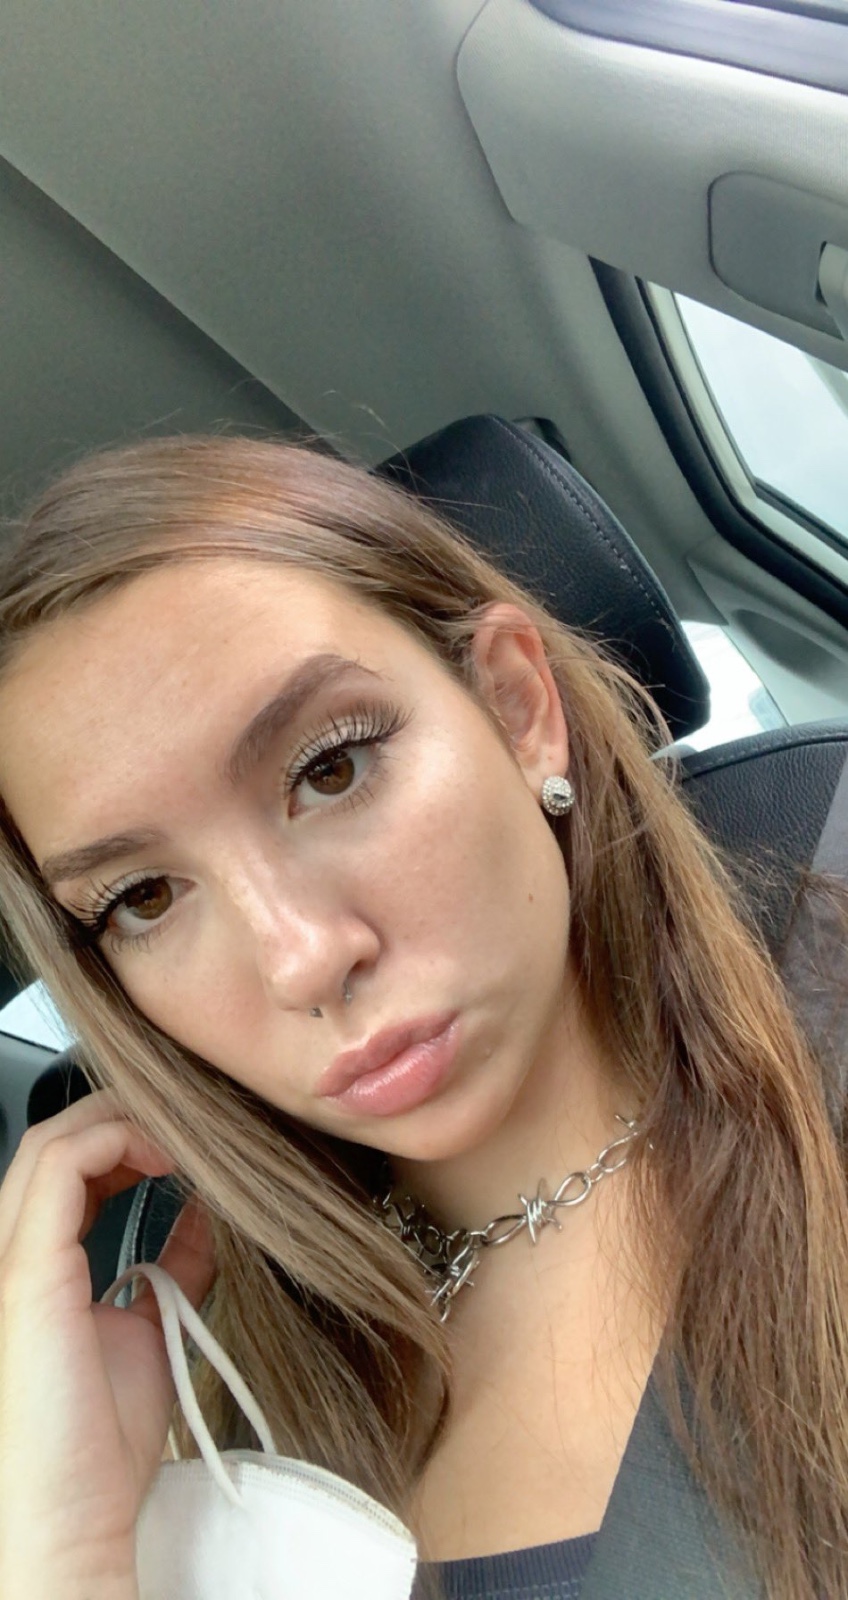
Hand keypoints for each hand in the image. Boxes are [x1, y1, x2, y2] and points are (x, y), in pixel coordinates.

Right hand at [0, 1089, 216, 1597]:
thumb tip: (207, 1211)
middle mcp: (14, 1254)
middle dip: (122, 1116)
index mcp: (38, 1267)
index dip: (125, 1138)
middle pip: (53, 1141)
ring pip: (48, 1142)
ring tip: (179, 1136)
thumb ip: (175, 1264)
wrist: (75, 1519)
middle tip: (185, 1123)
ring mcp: (12, 1259)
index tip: (185, 1142)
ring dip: (119, 1121)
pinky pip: (56, 1168)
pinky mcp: (26, 1272)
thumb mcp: (153, 1325)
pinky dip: (113, 1142)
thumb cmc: (102, 1444)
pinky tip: (165, 1157)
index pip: (68, 1169)